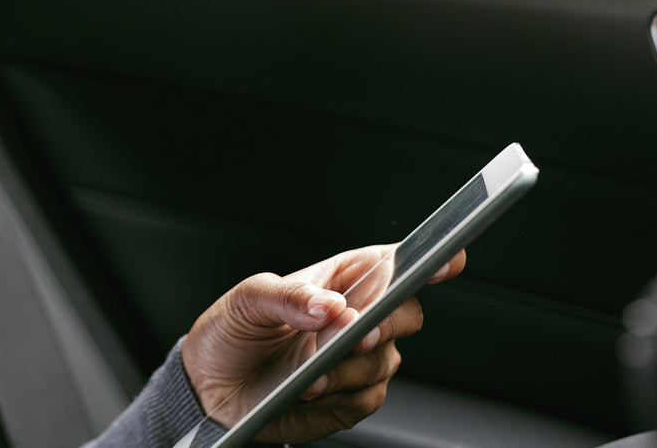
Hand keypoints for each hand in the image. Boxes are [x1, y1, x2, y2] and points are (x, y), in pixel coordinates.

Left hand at [180, 245, 465, 443]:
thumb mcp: (247, 301)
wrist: (211, 387)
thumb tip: (330, 305)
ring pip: (384, 361)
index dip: (426, 258)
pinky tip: (310, 391)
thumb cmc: (232, 332)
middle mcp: (357, 317)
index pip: (392, 263)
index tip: (444, 259)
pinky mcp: (352, 396)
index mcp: (339, 280)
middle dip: (386, 322)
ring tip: (308, 374)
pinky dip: (340, 396)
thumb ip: (288, 297)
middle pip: (405, 313)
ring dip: (348, 368)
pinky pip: (367, 398)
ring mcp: (358, 359)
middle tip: (356, 332)